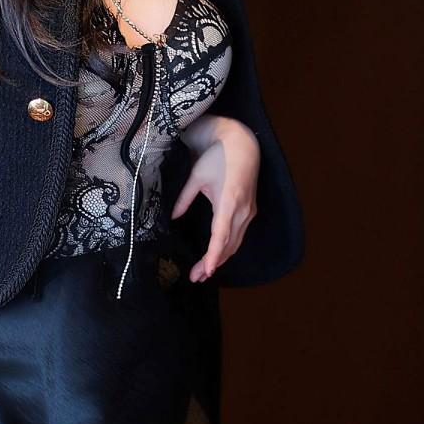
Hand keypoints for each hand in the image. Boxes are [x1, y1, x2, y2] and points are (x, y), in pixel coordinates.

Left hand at [170, 115, 259, 282]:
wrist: (242, 145)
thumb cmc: (217, 158)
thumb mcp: (196, 177)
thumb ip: (184, 199)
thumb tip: (174, 217)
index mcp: (228, 201)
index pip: (221, 236)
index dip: (214, 256)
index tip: (207, 271)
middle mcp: (242, 211)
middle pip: (228, 245)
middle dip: (212, 264)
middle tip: (195, 277)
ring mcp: (248, 212)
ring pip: (235, 243)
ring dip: (220, 259)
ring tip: (203, 273)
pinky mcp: (249, 212)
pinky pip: (239, 235)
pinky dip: (228, 249)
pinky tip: (217, 257)